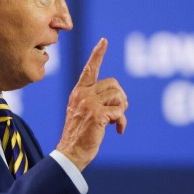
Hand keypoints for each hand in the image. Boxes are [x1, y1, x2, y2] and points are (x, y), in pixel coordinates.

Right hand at [56, 38, 127, 170]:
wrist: (71, 152)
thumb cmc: (79, 135)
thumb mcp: (83, 112)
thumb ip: (95, 101)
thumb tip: (119, 97)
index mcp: (78, 92)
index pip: (89, 69)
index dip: (98, 54)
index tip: (104, 41)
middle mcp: (82, 95)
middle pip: (113, 84)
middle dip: (121, 98)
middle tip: (118, 112)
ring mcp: (89, 104)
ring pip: (118, 97)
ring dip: (122, 111)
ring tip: (116, 122)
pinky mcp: (97, 115)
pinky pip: (120, 112)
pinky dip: (122, 122)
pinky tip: (118, 131)